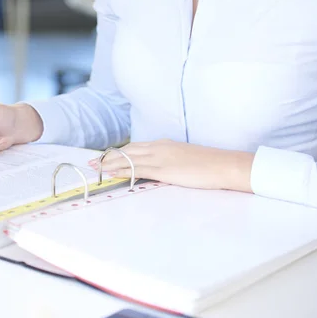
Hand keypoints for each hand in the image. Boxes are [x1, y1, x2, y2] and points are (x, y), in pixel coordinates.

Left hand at [89, 139, 254, 191]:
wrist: (224, 165)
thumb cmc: (210, 165)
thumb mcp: (185, 160)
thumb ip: (171, 162)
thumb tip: (162, 170)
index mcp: (164, 144)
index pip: (135, 147)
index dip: (119, 153)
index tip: (105, 157)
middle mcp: (159, 147)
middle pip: (127, 151)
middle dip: (108, 157)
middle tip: (92, 163)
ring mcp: (160, 157)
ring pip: (128, 158)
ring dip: (109, 164)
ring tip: (95, 169)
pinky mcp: (163, 169)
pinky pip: (136, 169)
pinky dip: (121, 170)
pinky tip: (111, 173)